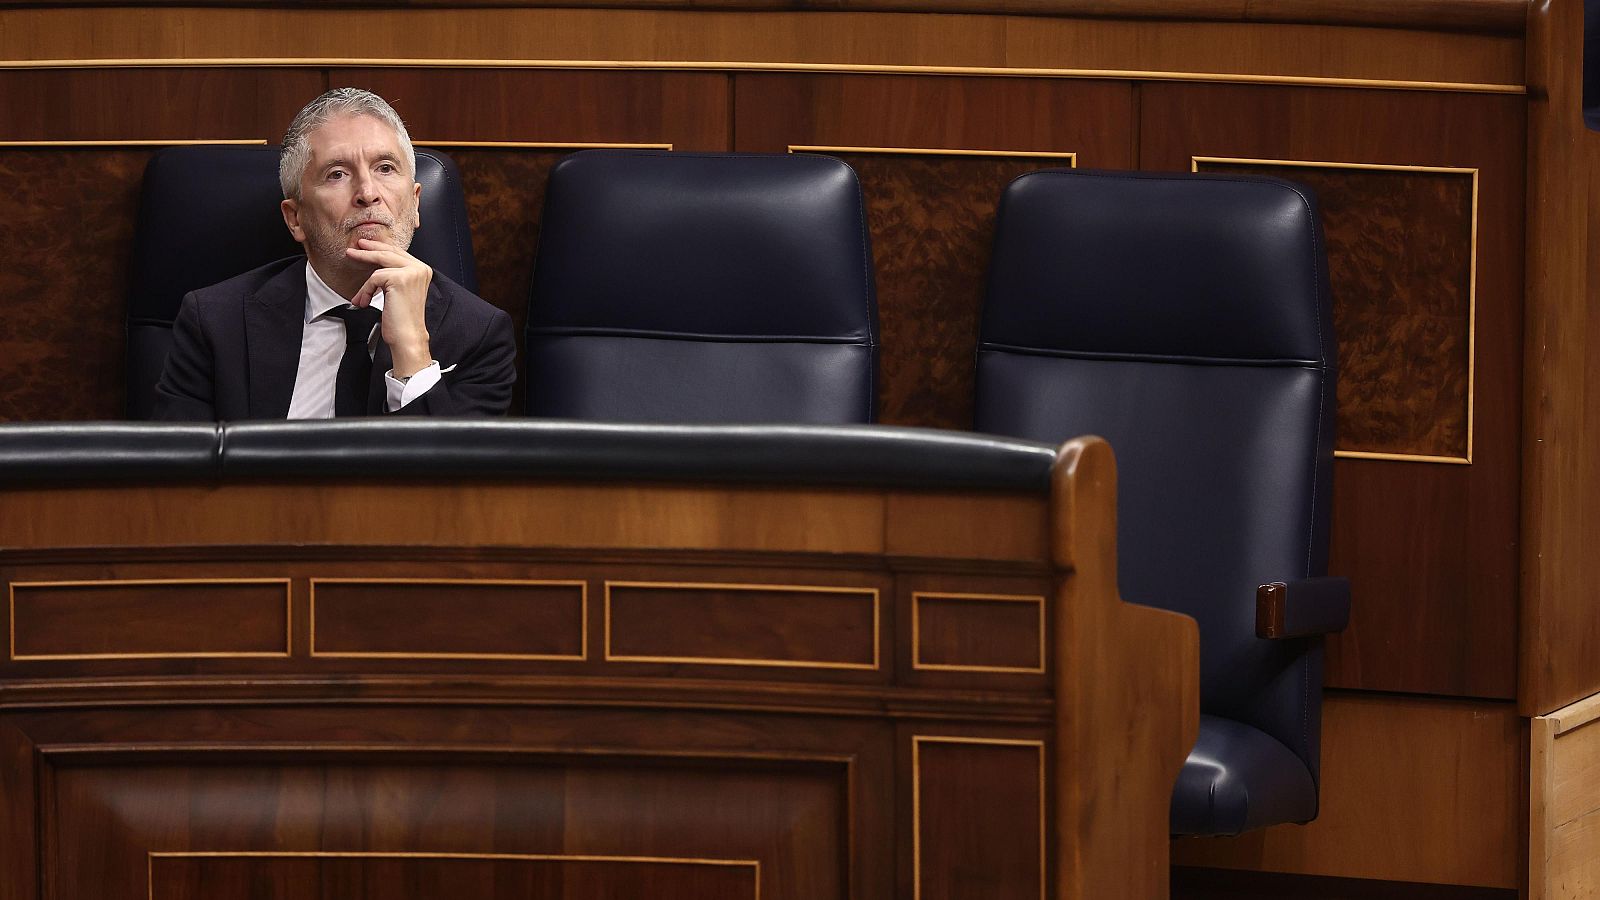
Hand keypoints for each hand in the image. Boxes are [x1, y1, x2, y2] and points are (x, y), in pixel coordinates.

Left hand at [346, 238, 433, 376]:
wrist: (407, 337)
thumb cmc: (402, 319)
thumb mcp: (399, 291)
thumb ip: (394, 274)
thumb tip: (375, 261)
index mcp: (423, 270)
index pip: (398, 252)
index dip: (380, 247)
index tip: (365, 247)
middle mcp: (420, 268)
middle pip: (389, 251)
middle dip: (368, 250)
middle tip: (353, 250)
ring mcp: (411, 272)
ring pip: (380, 262)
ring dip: (365, 282)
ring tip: (359, 296)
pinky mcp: (400, 279)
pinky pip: (374, 278)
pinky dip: (365, 291)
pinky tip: (364, 303)